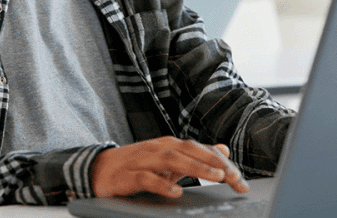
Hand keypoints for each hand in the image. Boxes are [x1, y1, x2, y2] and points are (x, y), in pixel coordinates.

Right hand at [91, 137, 247, 198]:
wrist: (97, 169)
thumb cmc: (135, 165)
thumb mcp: (168, 159)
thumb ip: (195, 155)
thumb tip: (224, 150)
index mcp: (169, 145)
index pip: (200, 149)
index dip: (221, 161)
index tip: (239, 179)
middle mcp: (157, 149)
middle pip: (189, 150)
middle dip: (214, 163)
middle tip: (234, 177)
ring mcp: (140, 160)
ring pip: (171, 159)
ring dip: (195, 167)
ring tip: (215, 177)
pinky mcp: (125, 176)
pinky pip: (145, 178)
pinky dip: (161, 183)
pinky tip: (176, 191)